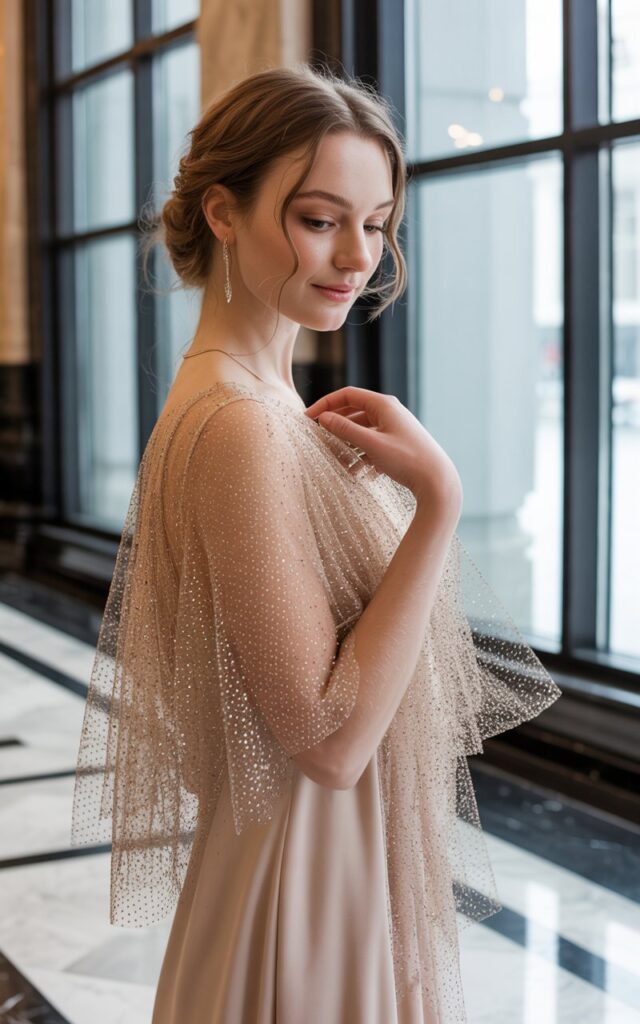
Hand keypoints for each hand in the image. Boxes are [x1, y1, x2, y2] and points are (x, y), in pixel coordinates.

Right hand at [305, 386, 462, 512]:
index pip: (347, 395)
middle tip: (318, 438)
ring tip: (337, 460)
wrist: (437, 481)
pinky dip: (361, 454)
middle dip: (335, 425)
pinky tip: (358, 471)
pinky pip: (372, 443)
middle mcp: (390, 412)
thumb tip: (324, 418)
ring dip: (348, 443)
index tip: (309, 419)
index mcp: (384, 405)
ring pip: (363, 430)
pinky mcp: (398, 443)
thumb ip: (346, 430)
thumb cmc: (407, 460)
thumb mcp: (372, 444)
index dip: (325, 404)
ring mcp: (395, 428)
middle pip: (354, 412)